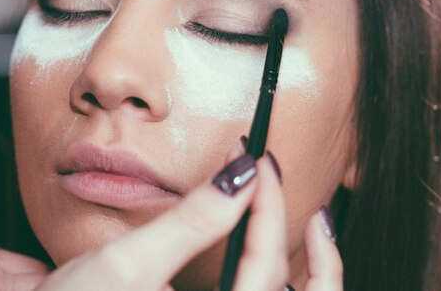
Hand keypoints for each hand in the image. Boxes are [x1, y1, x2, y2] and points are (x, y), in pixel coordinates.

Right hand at [37, 139, 343, 290]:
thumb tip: (241, 176)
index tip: (256, 162)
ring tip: (313, 225)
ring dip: (312, 267)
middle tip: (284, 187)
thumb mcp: (128, 265)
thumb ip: (191, 221)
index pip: (264, 268)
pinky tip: (267, 251)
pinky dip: (277, 279)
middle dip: (302, 238)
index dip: (266, 206)